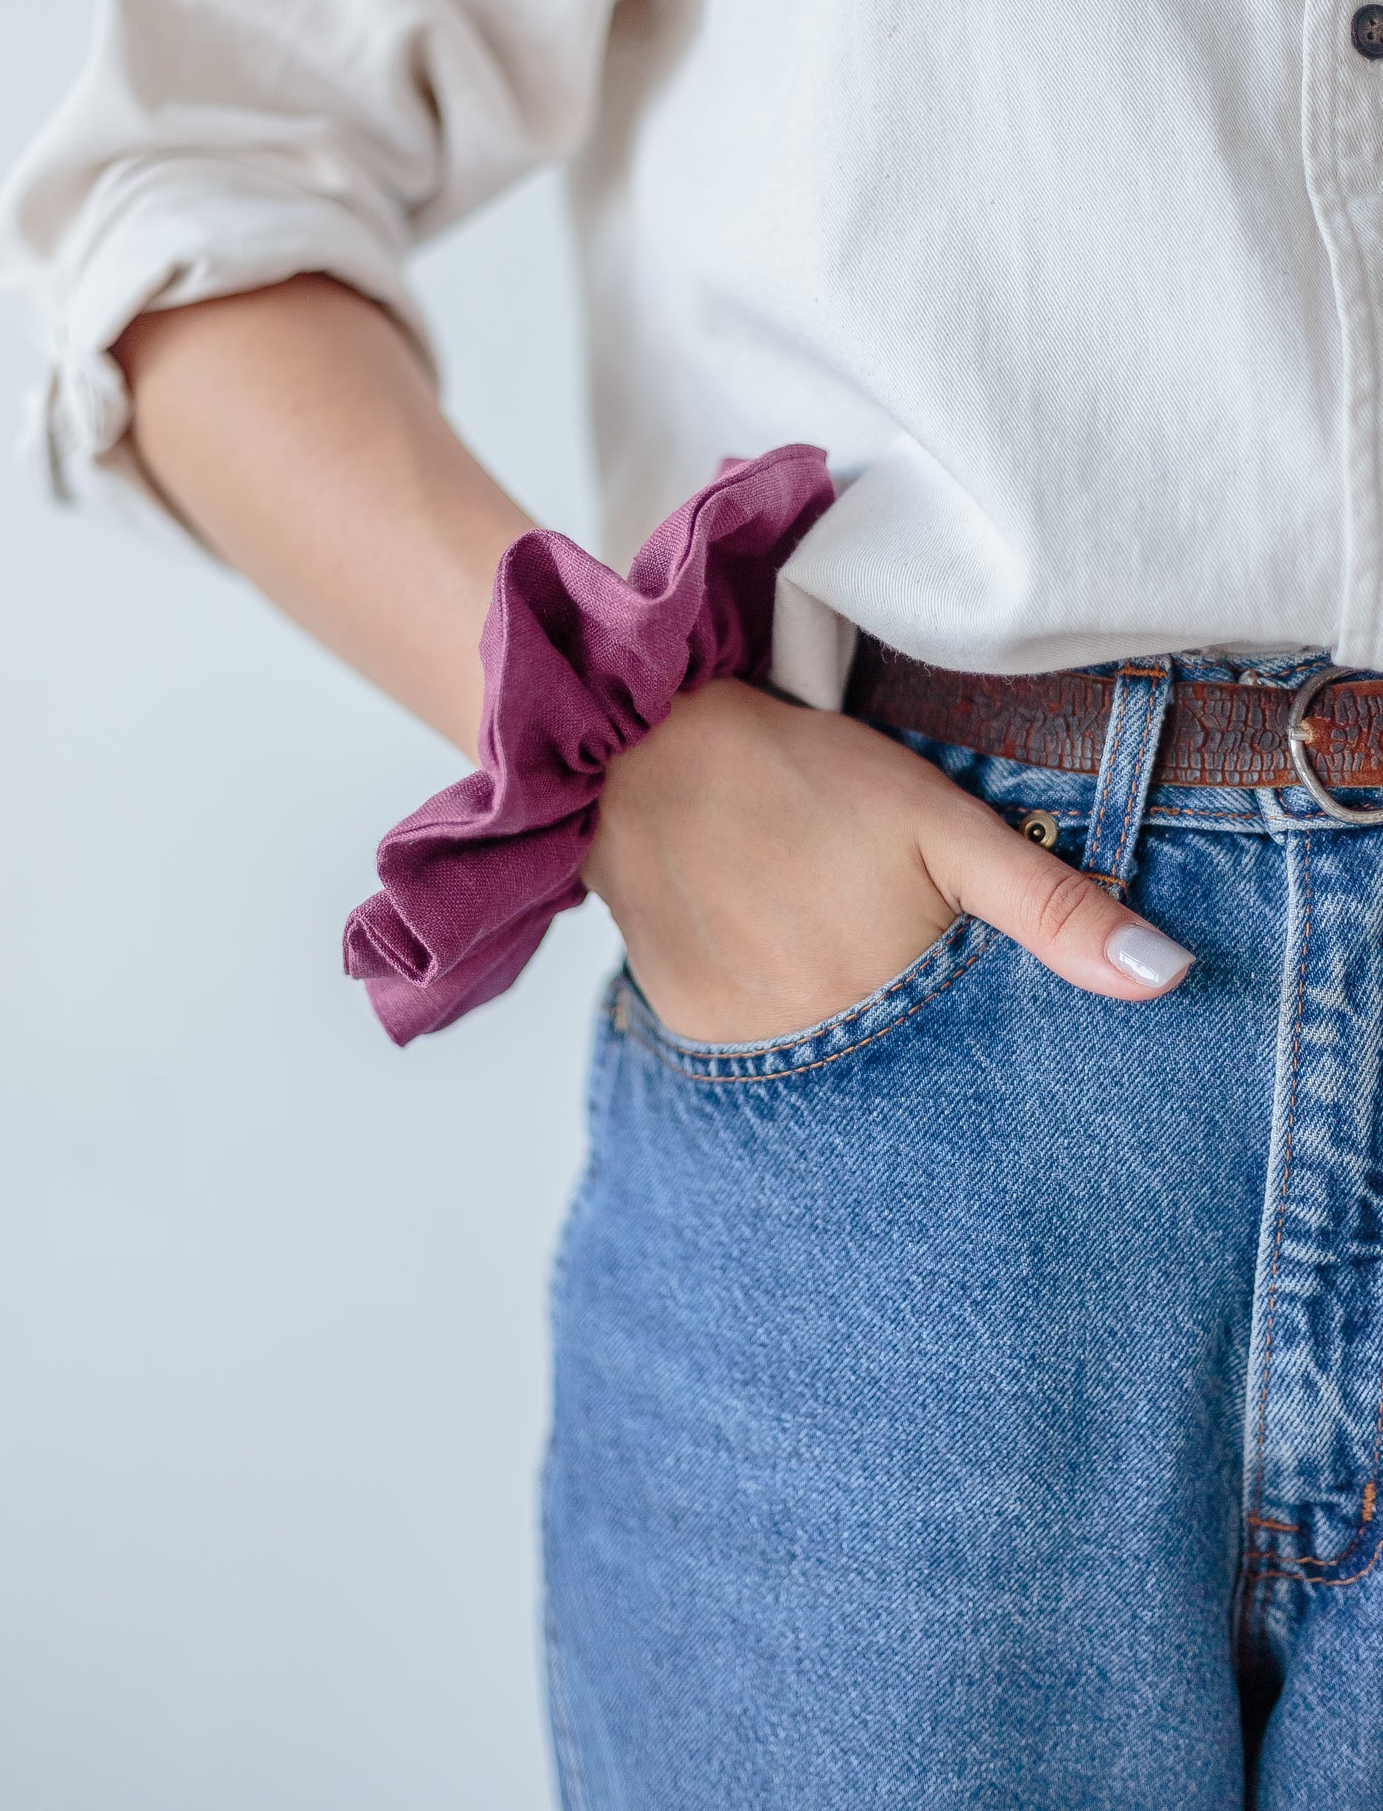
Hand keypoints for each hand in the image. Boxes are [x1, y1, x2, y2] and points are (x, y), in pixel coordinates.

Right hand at [581, 678, 1193, 1044]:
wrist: (650, 742)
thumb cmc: (810, 774)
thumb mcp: (947, 825)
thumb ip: (1055, 907)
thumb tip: (1166, 979)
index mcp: (882, 1005)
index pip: (957, 1075)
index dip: (971, 1049)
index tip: (947, 995)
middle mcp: (805, 1047)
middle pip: (885, 1072)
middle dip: (898, 1036)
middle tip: (872, 949)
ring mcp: (734, 1044)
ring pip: (813, 1066)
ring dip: (828, 1027)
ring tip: (817, 939)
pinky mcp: (681, 1022)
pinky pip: (745, 1049)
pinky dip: (768, 1011)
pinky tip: (767, 943)